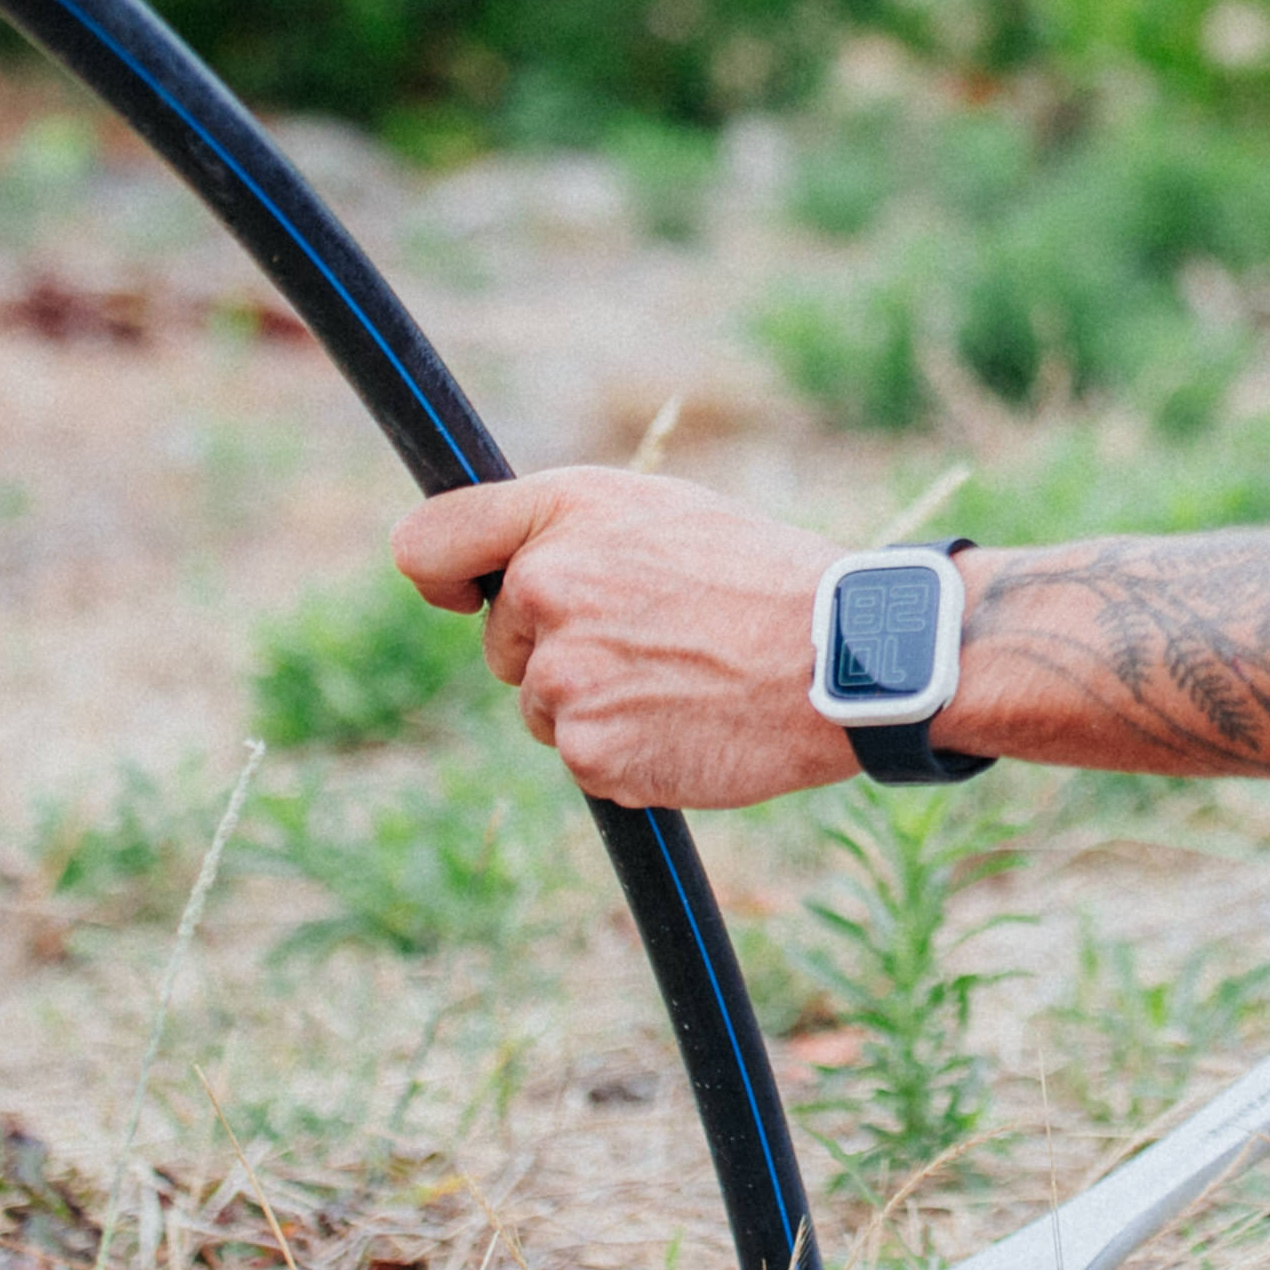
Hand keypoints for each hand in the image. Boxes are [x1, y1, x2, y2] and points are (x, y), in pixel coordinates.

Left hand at [389, 471, 856, 810]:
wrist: (841, 656)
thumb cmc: (757, 577)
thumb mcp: (658, 511)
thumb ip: (565, 533)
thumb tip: (481, 579)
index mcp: (562, 514)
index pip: (428, 545)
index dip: (443, 577)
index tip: (461, 594)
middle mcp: (545, 587)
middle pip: (504, 643)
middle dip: (559, 647)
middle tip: (656, 636)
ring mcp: (562, 674)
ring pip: (544, 704)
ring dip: (597, 704)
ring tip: (683, 676)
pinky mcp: (587, 750)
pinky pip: (582, 758)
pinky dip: (626, 751)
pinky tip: (687, 722)